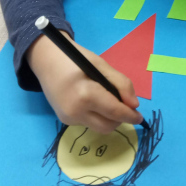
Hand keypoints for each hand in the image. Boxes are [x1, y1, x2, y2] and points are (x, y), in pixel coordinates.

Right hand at [27, 32, 142, 132]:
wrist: (45, 60)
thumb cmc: (75, 58)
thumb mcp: (101, 65)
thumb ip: (120, 84)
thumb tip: (134, 105)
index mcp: (86, 95)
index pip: (114, 112)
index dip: (130, 116)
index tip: (140, 117)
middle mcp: (75, 111)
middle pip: (108, 125)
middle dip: (120, 119)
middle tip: (125, 106)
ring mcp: (68, 118)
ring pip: (98, 127)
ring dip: (109, 118)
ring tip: (108, 100)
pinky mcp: (64, 120)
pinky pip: (88, 123)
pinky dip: (96, 115)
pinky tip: (92, 100)